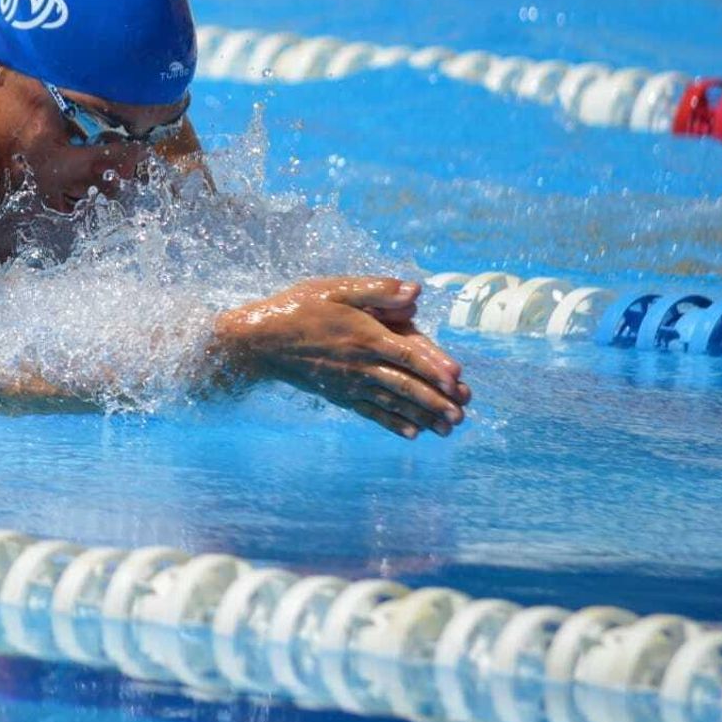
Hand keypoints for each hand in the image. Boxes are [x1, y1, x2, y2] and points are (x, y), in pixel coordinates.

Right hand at [212, 277, 470, 438]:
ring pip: (393, 403)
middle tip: (462, 413)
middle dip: (436, 400)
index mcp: (364, 335)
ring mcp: (349, 383)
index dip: (434, 367)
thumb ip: (376, 289)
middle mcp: (360, 364)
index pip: (408, 353)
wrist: (259, 342)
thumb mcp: (334, 288)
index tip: (458, 380)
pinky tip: (412, 433)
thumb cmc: (298, 308)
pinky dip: (392, 423)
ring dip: (423, 416)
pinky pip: (370, 412)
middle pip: (406, 384)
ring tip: (449, 428)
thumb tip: (414, 292)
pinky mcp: (339, 395)